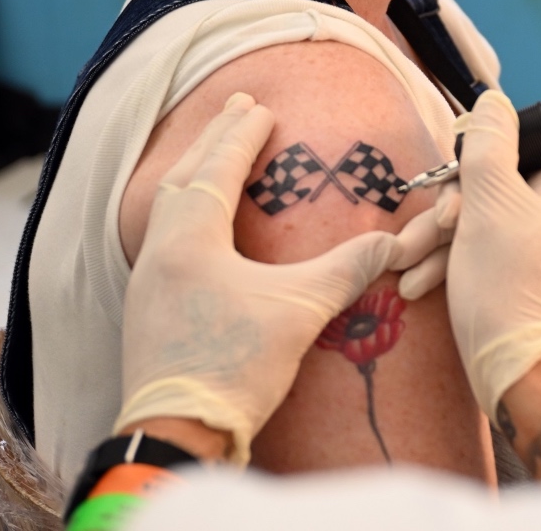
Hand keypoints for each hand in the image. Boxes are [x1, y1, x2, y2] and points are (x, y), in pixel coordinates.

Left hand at [115, 93, 447, 464]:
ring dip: (195, 175)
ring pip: (168, 210)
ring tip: (215, 156)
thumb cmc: (234, 365)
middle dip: (213, 141)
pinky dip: (185, 213)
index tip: (261, 107)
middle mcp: (161, 251)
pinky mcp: (147, 311)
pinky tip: (199, 228)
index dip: (243, 136)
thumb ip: (347, 269)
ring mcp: (147, 283)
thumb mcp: (301, 311)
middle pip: (184, 179)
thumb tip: (393, 244)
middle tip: (235, 108)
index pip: (218, 169)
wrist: (177, 433)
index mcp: (191, 238)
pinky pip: (164, 239)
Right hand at [446, 90, 540, 416]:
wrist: (514, 371)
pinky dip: (444, 262)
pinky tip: (415, 283)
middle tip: (432, 223)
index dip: (497, 146)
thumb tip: (493, 99)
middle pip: (494, 183)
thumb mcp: (491, 203)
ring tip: (404, 261)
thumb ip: (489, 146)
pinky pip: (473, 254)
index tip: (463, 163)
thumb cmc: (507, 283)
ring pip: (476, 221)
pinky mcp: (507, 279)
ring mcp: (529, 249)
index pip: (537, 143)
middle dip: (450, 203)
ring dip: (436, 237)